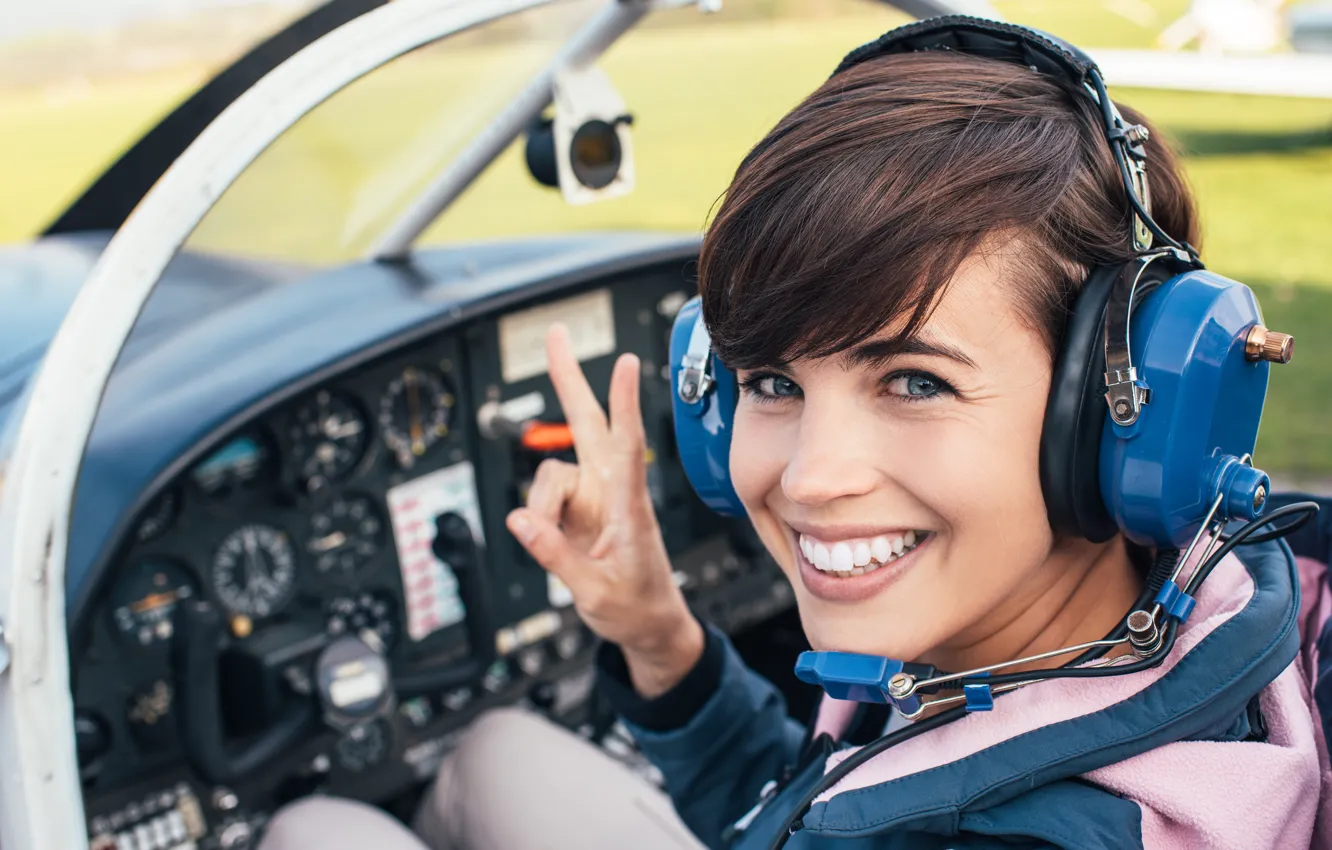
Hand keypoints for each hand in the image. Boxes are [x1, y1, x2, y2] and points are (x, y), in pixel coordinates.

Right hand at [505, 324, 702, 697]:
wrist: (650, 625)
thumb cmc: (637, 608)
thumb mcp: (595, 592)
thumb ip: (555, 556)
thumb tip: (520, 521)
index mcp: (630, 508)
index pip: (627, 447)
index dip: (623, 404)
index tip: (624, 362)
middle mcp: (611, 491)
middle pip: (588, 423)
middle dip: (569, 379)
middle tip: (555, 334)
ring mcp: (593, 498)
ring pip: (550, 473)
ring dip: (541, 506)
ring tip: (552, 544)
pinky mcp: (577, 509)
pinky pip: (542, 497)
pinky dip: (538, 518)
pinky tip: (548, 539)